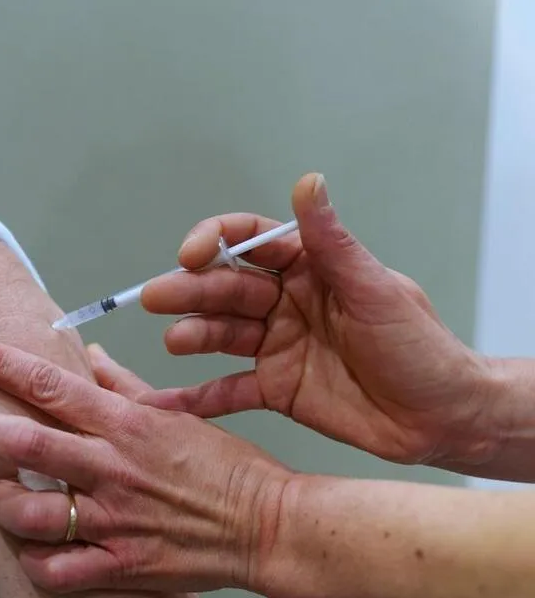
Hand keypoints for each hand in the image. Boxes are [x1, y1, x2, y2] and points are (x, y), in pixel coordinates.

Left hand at [0, 336, 290, 592]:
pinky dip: (34, 561)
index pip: (48, 384)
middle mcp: (112, 468)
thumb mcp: (174, 414)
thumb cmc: (224, 466)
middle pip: (23, 444)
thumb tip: (89, 357)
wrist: (267, 525)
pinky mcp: (122, 563)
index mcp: (124, 424)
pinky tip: (28, 549)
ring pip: (31, 512)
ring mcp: (115, 518)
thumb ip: (124, 386)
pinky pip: (59, 568)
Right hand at [140, 173, 490, 466]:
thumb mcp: (374, 289)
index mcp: (310, 270)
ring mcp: (277, 347)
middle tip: (156, 296)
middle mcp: (286, 304)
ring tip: (174, 341)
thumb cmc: (420, 347)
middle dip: (190, 291)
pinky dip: (197, 396)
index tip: (191, 254)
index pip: (251, 243)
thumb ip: (331, 242)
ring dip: (193, 335)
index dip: (216, 242)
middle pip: (226, 289)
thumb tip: (308, 181)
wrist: (441, 417)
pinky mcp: (275, 389)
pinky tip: (166, 401)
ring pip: (222, 334)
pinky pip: (228, 390)